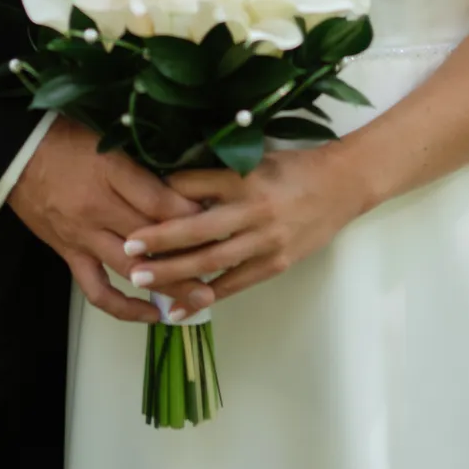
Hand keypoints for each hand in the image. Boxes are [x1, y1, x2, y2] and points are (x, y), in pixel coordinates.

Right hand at [7, 117, 215, 324]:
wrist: (13, 154)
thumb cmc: (63, 138)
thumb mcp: (106, 141)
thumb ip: (142, 167)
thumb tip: (185, 187)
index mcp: (109, 172)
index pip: (157, 201)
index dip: (191, 216)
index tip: (222, 222)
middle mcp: (98, 209)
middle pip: (152, 240)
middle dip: (191, 257)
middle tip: (224, 269)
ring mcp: (82, 236)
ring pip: (131, 270)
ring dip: (168, 287)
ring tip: (200, 300)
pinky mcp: (68, 254)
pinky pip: (96, 290)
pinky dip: (123, 308)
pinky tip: (150, 314)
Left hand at [119, 144, 365, 304]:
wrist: (342, 185)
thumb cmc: (291, 168)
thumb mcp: (254, 159)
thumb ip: (217, 174)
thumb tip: (169, 185)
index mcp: (244, 178)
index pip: (194, 186)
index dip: (161, 194)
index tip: (130, 203)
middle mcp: (253, 210)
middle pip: (198, 228)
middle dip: (159, 240)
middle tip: (126, 247)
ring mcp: (265, 241)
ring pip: (211, 261)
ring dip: (173, 272)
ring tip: (139, 278)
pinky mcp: (274, 264)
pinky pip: (233, 284)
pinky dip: (203, 297)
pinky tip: (176, 308)